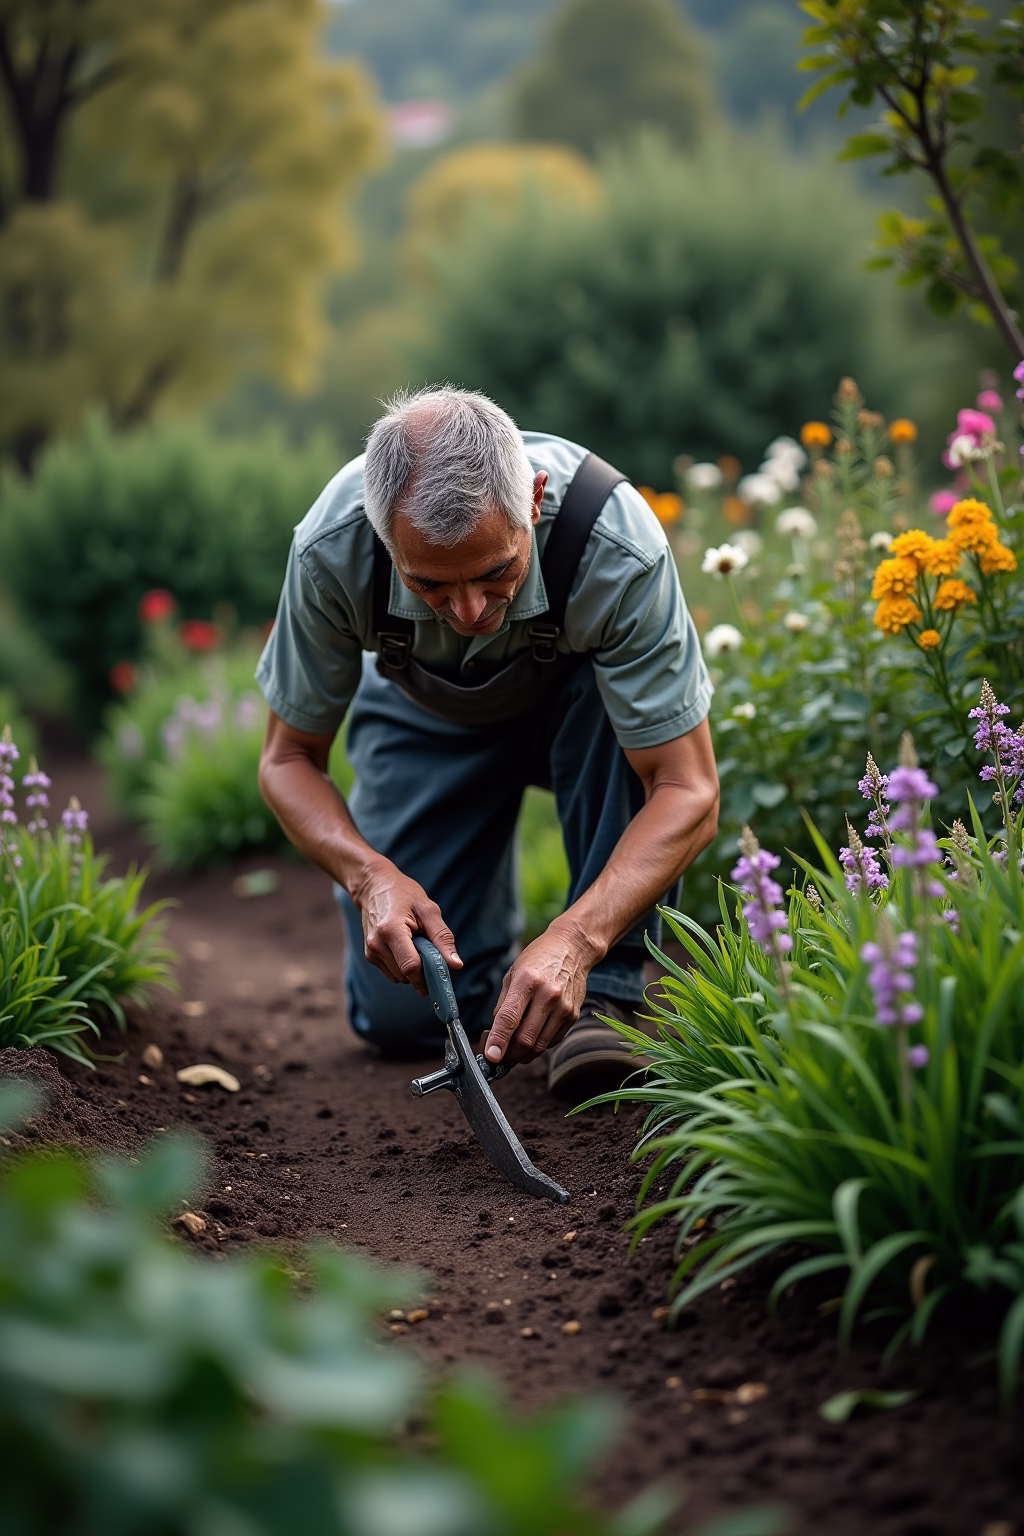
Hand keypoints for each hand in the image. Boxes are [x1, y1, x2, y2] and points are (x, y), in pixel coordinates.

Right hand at [352, 859, 460, 994]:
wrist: (374, 887)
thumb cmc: (404, 894)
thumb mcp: (428, 910)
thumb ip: (442, 937)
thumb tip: (456, 964)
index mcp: (391, 930)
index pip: (410, 967)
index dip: (428, 978)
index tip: (441, 980)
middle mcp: (376, 944)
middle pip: (406, 975)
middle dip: (423, 971)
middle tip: (430, 951)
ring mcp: (371, 952)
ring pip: (399, 978)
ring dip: (413, 970)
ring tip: (416, 944)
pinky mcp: (370, 956)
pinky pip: (393, 973)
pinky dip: (403, 967)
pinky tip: (406, 948)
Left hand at [483, 924, 593, 1064]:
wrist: (572, 948)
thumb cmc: (538, 959)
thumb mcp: (513, 974)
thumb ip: (503, 1005)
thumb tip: (495, 1035)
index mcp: (527, 981)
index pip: (509, 1018)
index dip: (498, 1041)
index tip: (490, 1056)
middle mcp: (548, 995)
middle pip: (525, 1038)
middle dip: (509, 1054)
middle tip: (498, 1056)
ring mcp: (563, 1007)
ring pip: (539, 1045)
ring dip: (523, 1055)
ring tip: (512, 1052)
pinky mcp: (573, 1015)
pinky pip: (552, 1041)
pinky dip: (538, 1046)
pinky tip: (531, 1039)